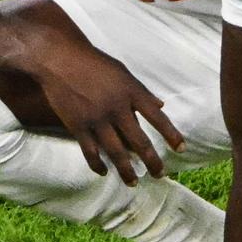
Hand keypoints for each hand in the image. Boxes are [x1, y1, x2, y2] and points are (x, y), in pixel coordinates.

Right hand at [35, 41, 185, 184]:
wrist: (60, 59)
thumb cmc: (95, 62)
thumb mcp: (123, 72)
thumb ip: (141, 91)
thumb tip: (161, 105)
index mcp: (131, 91)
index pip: (157, 117)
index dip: (171, 134)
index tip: (181, 149)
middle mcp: (116, 108)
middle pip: (139, 141)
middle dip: (152, 161)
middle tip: (160, 174)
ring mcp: (96, 119)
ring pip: (115, 152)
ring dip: (126, 171)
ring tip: (133, 182)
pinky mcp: (77, 125)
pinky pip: (90, 152)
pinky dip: (98, 164)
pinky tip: (104, 172)